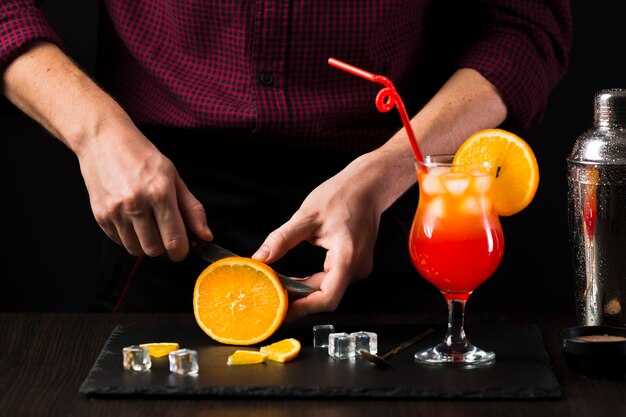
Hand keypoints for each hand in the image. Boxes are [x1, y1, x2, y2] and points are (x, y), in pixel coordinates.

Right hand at [76, 117, 212, 260]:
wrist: (103, 140)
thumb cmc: (142, 157)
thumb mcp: (174, 177)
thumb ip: (192, 209)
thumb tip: (205, 235)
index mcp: (160, 192)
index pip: (174, 240)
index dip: (182, 251)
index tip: (182, 248)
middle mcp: (136, 203)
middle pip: (155, 249)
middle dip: (164, 246)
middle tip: (163, 229)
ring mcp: (115, 210)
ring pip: (136, 250)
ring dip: (145, 243)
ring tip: (146, 222)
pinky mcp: (99, 214)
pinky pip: (119, 242)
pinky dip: (128, 236)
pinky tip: (130, 217)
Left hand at [252, 153, 395, 320]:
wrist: (368, 185)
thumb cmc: (343, 194)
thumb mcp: (307, 216)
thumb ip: (282, 239)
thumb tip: (260, 258)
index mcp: (347, 257)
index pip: (327, 297)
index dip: (304, 309)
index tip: (282, 313)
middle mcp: (357, 267)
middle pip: (326, 296)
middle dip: (298, 301)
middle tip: (271, 301)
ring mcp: (358, 267)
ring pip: (328, 290)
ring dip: (304, 292)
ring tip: (279, 290)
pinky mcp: (354, 264)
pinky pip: (332, 280)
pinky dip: (312, 283)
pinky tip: (294, 280)